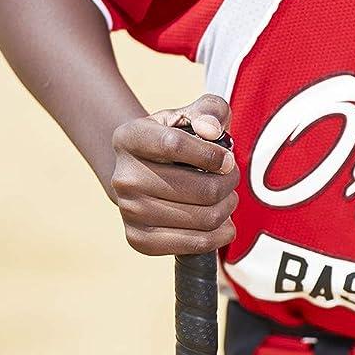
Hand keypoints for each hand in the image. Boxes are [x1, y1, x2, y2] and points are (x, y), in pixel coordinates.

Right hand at [108, 94, 238, 256]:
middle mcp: (123, 177)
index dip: (212, 154)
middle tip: (230, 178)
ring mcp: (129, 211)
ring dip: (227, 207)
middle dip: (228, 183)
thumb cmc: (177, 139)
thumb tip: (211, 130)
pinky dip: (220, 234)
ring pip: (204, 218)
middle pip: (200, 189)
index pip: (176, 144)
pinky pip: (196, 244)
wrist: (145, 173)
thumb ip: (208, 110)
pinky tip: (222, 221)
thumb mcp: (191, 114)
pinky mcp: (139, 240)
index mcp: (130, 137)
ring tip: (225, 196)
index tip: (228, 159)